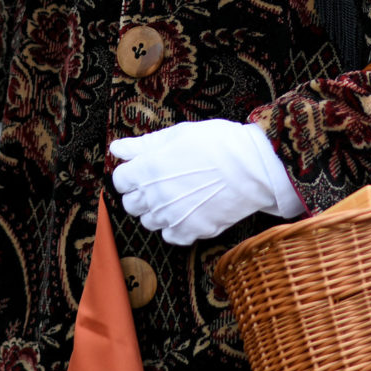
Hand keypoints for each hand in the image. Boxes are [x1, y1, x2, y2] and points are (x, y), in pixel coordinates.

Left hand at [109, 120, 305, 244]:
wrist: (253, 167)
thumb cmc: (218, 143)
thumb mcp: (178, 134)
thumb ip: (143, 144)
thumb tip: (117, 148)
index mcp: (148, 169)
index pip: (119, 180)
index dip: (131, 173)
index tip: (144, 169)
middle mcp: (154, 196)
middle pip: (130, 204)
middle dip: (141, 193)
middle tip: (162, 183)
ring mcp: (171, 217)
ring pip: (148, 221)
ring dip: (157, 210)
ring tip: (179, 196)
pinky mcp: (190, 231)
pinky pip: (170, 236)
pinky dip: (175, 226)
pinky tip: (188, 211)